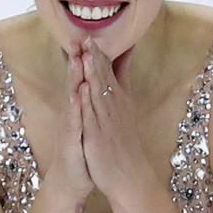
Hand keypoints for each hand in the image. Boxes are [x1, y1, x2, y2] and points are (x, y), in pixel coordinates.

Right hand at [46, 37, 93, 200]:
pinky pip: (74, 120)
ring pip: (72, 97)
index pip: (82, 78)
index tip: (88, 37)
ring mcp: (71, 125)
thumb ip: (92, 103)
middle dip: (77, 60)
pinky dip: (76, 106)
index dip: (85, 58)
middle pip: (75, 82)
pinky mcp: (71, 139)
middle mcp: (73, 113)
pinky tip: (77, 94)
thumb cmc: (83, 150)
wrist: (71, 180)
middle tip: (79, 38)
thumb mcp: (90, 124)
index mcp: (80, 107)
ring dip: (74, 78)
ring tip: (76, 58)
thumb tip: (96, 85)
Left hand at [79, 36, 152, 201]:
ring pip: (98, 93)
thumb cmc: (123, 145)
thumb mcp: (124, 114)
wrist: (129, 176)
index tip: (92, 36)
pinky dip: (87, 101)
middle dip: (94, 57)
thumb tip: (121, 71)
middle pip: (103, 79)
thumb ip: (121, 91)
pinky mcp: (98, 137)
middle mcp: (114, 109)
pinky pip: (92, 116)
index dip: (100, 55)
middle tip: (88, 36)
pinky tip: (83, 88)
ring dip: (92, 73)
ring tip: (86, 54)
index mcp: (118, 103)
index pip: (109, 75)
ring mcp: (106, 122)